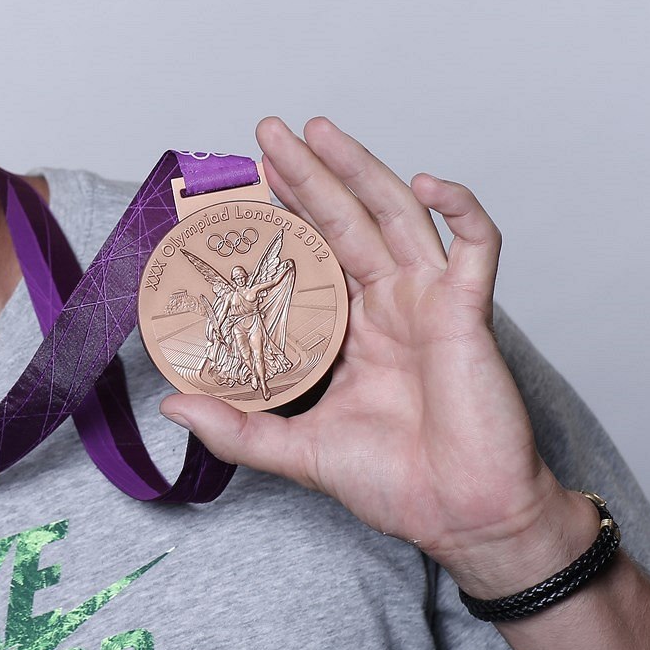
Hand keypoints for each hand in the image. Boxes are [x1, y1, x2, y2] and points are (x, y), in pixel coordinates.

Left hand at [161, 116, 592, 595]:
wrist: (461, 517)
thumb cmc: (396, 485)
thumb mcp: (296, 451)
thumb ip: (236, 428)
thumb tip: (172, 404)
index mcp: (354, 328)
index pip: (313, 253)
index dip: (283, 217)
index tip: (243, 187)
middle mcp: (391, 303)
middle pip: (346, 217)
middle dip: (309, 172)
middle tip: (268, 133)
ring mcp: (431, 301)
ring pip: (397, 213)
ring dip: (360, 168)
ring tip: (318, 131)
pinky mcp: (470, 311)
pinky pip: (477, 244)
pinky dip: (461, 207)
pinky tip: (428, 181)